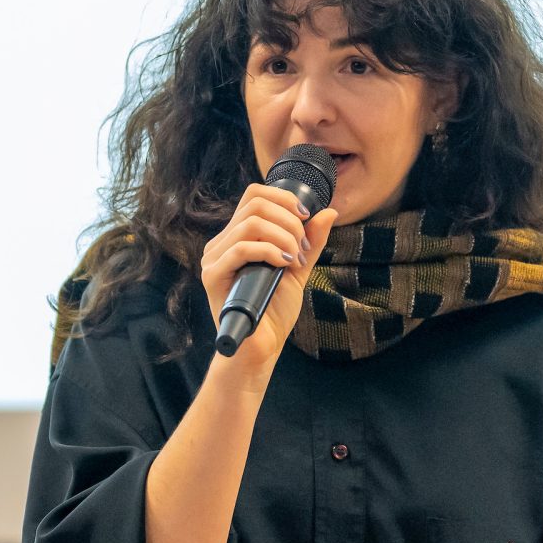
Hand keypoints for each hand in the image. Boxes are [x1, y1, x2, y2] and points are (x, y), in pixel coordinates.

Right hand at [199, 184, 337, 368]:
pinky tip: (283, 265)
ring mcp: (214, 258)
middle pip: (254, 203)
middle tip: (303, 248)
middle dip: (289, 221)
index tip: (306, 219)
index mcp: (237, 237)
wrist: (262, 347)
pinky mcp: (212, 276)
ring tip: (295, 260)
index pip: (254, 195)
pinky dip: (269, 251)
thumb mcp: (299, 268)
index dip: (284, 199)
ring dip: (283, 238)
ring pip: (250, 224)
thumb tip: (329, 210)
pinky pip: (240, 248)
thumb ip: (312, 241)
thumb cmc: (274, 311)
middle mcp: (221, 243)